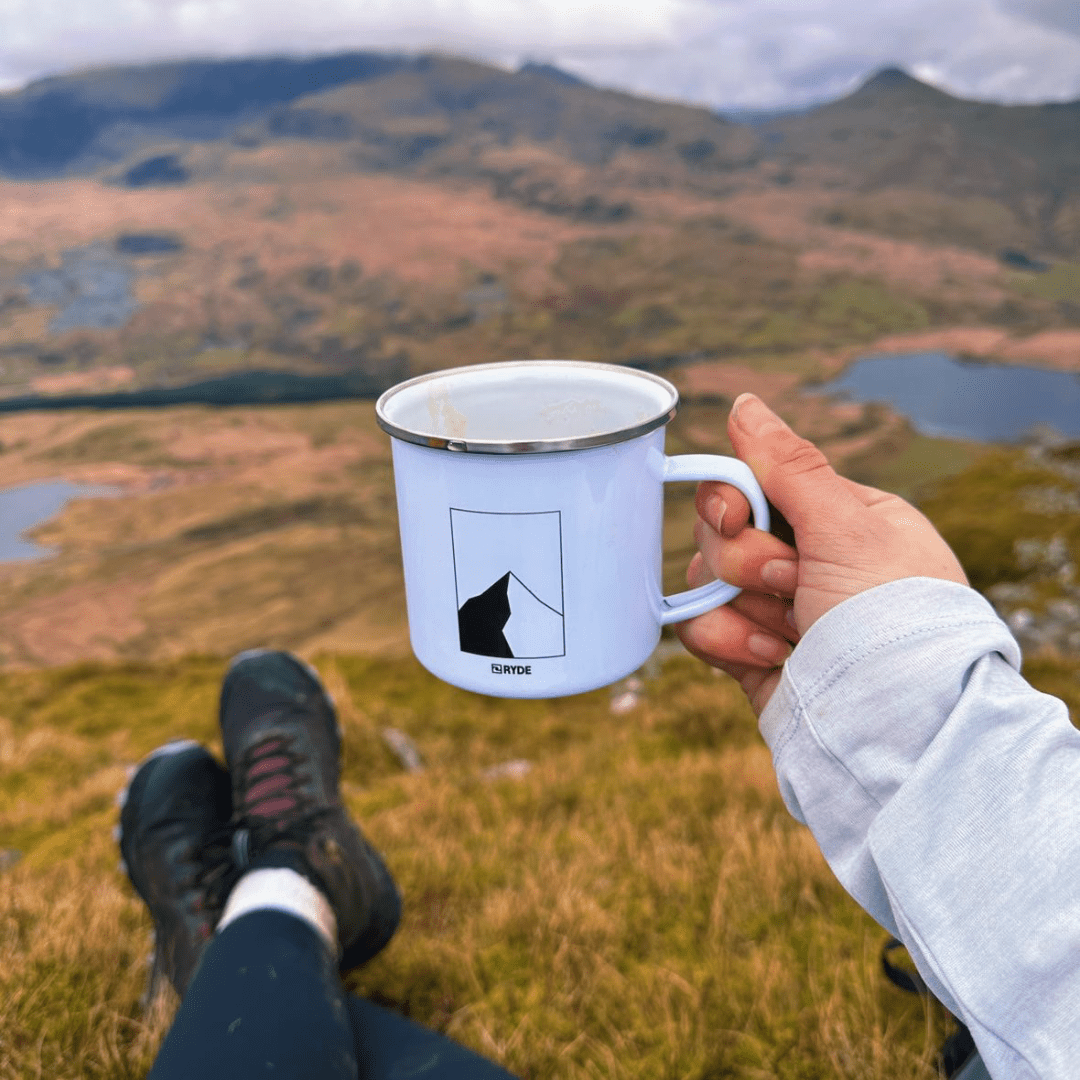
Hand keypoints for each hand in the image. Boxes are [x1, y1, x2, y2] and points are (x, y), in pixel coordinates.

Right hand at [675, 393, 967, 714]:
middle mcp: (805, 557)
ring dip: (745, 607)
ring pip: (707, 580)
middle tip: (793, 585)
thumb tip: (744, 404)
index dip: (732, 497)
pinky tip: (774, 658)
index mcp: (837, 516)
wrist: (893, 725)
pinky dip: (728, 641)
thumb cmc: (889, 617)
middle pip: (722, 531)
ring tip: (792, 634)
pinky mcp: (750, 650)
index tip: (739, 515)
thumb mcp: (848, 527)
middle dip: (748, 562)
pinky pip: (700, 626)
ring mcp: (775, 606)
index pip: (753, 482)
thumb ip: (788, 466)